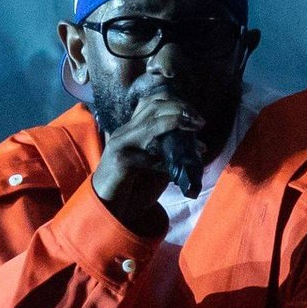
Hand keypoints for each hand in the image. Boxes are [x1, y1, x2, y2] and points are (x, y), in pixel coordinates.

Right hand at [90, 89, 206, 226]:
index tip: (195, 115)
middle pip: (153, 107)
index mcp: (130, 129)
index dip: (176, 103)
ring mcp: (120, 145)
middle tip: (199, 121)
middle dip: (180, 109)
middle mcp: (124, 132)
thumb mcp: (151, 163)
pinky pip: (148, 156)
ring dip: (176, 123)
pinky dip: (166, 159)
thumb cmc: (131, 186)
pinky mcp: (120, 162)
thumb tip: (197, 146)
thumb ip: (168, 151)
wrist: (106, 205)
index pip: (151, 102)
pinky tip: (178, 164)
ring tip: (194, 129)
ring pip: (150, 123)